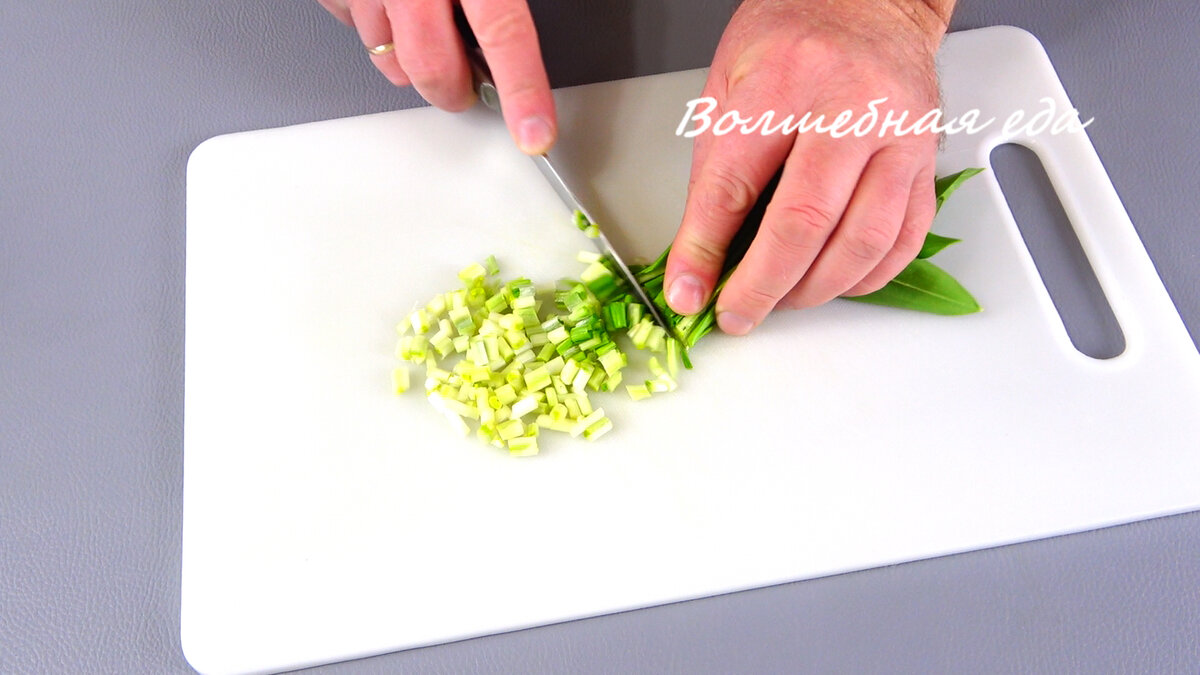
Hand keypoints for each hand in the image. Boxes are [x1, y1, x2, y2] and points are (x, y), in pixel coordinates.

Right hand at [316, 0, 556, 154]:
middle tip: (472, 83)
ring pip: (387, 55)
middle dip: (454, 90)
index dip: (522, 91)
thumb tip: (521, 11)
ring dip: (412, 59)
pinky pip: (353, 25)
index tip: (536, 133)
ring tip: (428, 25)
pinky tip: (390, 1)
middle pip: (431, 66)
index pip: (503, 33)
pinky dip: (374, 25)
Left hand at [664, 0, 952, 333]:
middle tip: (737, 313)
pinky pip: (905, 239)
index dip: (706, 249)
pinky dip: (866, 276)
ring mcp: (899, 137)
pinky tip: (833, 283)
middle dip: (764, 285)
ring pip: (862, 241)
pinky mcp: (927, 160)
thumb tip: (699, 256)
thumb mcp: (729, 85)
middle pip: (806, 221)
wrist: (870, 0)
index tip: (689, 291)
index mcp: (786, 80)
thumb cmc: (793, 36)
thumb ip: (715, 171)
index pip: (735, 184)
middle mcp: (852, 108)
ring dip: (816, 289)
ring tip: (781, 300)